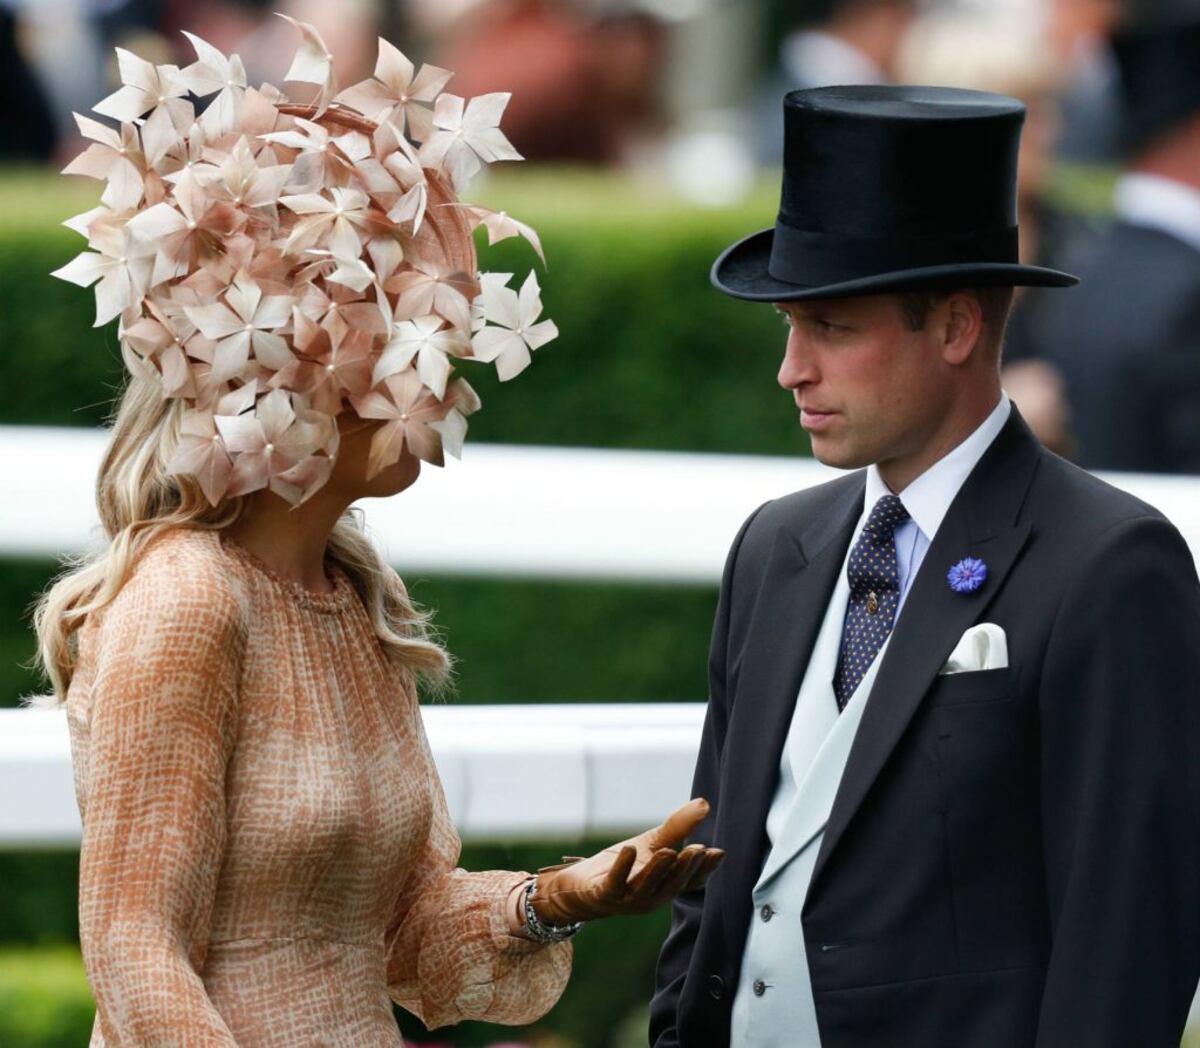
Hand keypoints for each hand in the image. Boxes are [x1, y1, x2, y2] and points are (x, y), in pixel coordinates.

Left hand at [530, 798, 723, 924]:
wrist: (582, 887)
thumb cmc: (624, 866)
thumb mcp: (653, 843)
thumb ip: (678, 827)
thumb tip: (704, 803)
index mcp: (667, 885)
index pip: (692, 881)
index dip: (705, 869)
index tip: (717, 852)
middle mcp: (652, 895)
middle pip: (673, 884)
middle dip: (685, 868)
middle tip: (698, 849)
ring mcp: (628, 898)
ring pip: (647, 885)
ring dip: (658, 869)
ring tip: (668, 851)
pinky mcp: (605, 894)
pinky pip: (615, 882)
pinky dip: (622, 867)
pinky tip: (629, 848)